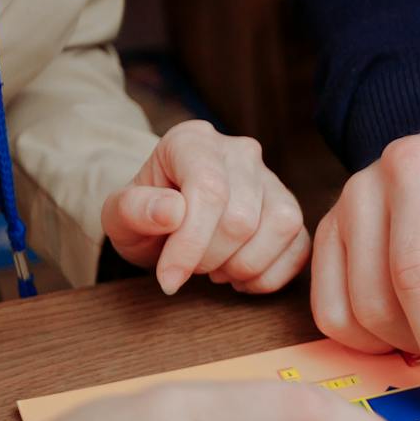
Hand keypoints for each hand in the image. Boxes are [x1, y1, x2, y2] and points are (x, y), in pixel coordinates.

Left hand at [101, 120, 309, 295]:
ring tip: (215, 269)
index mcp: (193, 141)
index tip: (169, 279)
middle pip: (242, 218)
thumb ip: (134, 210)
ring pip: (280, 228)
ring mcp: (271, 180)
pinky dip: (270, 276)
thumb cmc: (144, 216)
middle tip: (190, 268)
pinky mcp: (292, 210)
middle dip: (211, 259)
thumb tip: (171, 212)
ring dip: (244, 267)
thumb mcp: (119, 216)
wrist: (166, 220)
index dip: (190, 244)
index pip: (208, 190)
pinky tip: (241, 278)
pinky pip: (300, 247)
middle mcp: (239, 153)